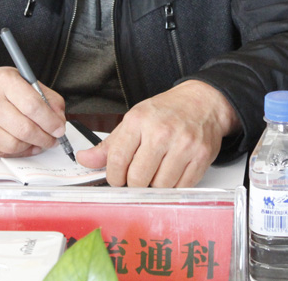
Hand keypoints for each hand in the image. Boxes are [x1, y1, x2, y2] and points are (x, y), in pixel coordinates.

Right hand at [0, 67, 66, 157]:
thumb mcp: (24, 80)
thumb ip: (47, 97)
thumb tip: (60, 119)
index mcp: (4, 81)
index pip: (33, 106)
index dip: (51, 121)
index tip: (60, 128)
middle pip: (24, 129)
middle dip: (45, 138)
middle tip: (53, 138)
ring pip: (14, 145)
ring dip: (32, 146)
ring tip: (39, 140)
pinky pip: (2, 153)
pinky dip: (18, 152)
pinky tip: (24, 144)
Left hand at [76, 80, 239, 186]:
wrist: (202, 102)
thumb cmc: (166, 111)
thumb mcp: (134, 120)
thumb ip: (109, 145)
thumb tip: (85, 160)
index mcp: (139, 120)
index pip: (117, 160)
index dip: (114, 176)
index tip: (117, 178)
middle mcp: (161, 131)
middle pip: (138, 178)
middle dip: (134, 183)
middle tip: (137, 176)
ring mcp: (183, 145)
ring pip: (160, 186)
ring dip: (155, 185)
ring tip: (157, 170)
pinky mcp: (201, 157)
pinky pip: (181, 187)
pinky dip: (174, 186)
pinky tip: (172, 171)